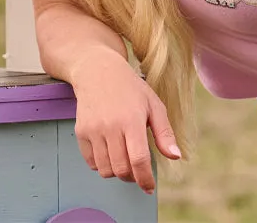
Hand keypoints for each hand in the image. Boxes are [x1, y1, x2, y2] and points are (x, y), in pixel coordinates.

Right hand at [69, 48, 180, 193]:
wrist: (97, 70)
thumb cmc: (129, 88)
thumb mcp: (153, 104)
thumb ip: (164, 133)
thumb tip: (175, 157)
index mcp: (132, 120)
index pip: (139, 160)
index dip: (145, 179)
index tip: (149, 187)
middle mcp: (111, 126)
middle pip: (122, 169)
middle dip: (132, 177)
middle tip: (137, 169)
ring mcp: (93, 129)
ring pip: (105, 170)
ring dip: (117, 172)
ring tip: (123, 159)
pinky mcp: (80, 131)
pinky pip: (91, 163)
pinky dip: (101, 165)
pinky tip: (109, 152)